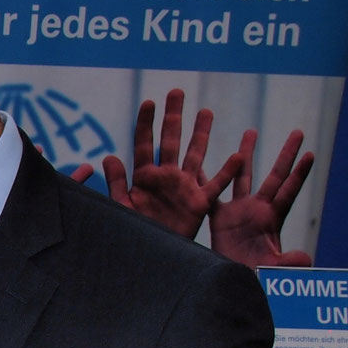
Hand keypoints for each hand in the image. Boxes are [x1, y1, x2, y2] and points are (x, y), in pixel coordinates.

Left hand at [70, 90, 240, 240]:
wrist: (151, 255)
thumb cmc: (134, 232)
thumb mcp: (122, 207)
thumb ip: (117, 183)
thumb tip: (109, 156)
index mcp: (145, 177)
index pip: (144, 145)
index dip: (146, 124)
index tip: (149, 101)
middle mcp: (166, 177)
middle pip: (171, 140)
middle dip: (174, 116)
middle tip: (177, 91)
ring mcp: (184, 187)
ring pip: (196, 154)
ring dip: (201, 133)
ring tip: (206, 111)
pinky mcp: (199, 203)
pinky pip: (216, 185)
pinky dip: (227, 172)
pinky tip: (237, 155)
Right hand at [209, 127, 314, 266]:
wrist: (232, 282)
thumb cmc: (254, 277)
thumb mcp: (272, 270)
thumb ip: (288, 264)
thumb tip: (305, 260)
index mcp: (272, 219)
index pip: (288, 191)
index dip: (298, 174)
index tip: (310, 154)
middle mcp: (258, 209)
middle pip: (275, 176)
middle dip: (286, 153)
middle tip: (298, 131)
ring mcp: (240, 212)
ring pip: (244, 177)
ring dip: (247, 155)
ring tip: (252, 132)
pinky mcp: (220, 218)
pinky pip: (213, 193)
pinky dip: (207, 178)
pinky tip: (201, 162)